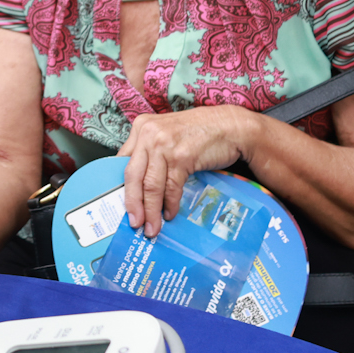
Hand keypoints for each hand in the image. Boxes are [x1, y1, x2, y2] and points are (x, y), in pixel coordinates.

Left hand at [122, 106, 262, 235]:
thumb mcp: (167, 135)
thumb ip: (150, 152)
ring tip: (152, 227)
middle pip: (133, 176)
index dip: (122, 187)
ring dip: (151, 211)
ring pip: (151, 186)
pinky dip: (170, 204)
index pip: (122, 162)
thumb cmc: (200, 132)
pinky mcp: (181, 156)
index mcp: (141, 127)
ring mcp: (164, 144)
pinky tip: (170, 213)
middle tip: (134, 223)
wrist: (231, 126)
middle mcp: (149, 134)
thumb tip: (137, 185)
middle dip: (133, 204)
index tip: (124, 206)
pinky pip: (171, 187)